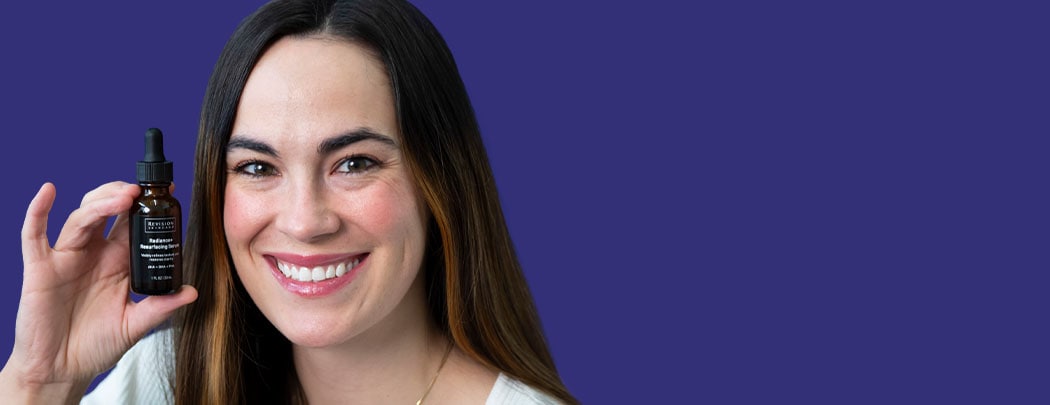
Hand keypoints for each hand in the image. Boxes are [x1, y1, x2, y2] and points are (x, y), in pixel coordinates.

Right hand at [0, 182, 196, 402]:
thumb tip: (192, 292)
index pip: (133, 225)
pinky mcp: (40, 268)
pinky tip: (49, 192)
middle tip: (141, 190)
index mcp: (118, 262)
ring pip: (81, 218)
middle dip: (123, 195)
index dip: (147, 207)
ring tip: (122, 196)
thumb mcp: (135, 325)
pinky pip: (34, 235)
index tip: (168, 192)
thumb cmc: (95, 345)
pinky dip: (38, 211)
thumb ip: (160, 307)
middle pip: (107, 211)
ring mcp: (66, 258)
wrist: (62, 369)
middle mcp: (94, 254)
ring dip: (100, 203)